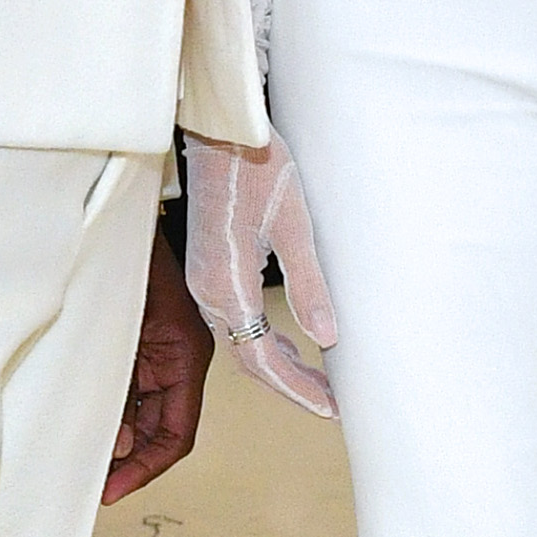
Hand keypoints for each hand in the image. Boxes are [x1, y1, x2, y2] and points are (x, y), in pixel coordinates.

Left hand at [101, 224, 211, 500]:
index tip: (111, 490)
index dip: (146, 469)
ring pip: (138, 415)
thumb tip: (117, 444)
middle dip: (126, 461)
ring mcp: (154, 355)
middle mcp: (175, 361)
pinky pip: (122, 392)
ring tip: (77, 459)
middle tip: (88, 484)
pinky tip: (76, 425)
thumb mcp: (119, 327)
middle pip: (158, 431)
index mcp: (185, 357)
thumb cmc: (125, 256)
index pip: (176, 434)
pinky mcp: (132, 346)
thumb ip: (121, 388)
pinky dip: (104, 413)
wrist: (114, 217)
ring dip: (111, 439)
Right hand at [179, 130, 338, 415]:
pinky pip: (234, 320)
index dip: (297, 389)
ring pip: (240, 341)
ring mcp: (203, 281)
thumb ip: (309, 284)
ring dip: (278, 366)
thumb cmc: (258, 163)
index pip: (260, 358)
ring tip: (320, 383)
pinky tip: (290, 343)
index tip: (331, 408)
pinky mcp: (208, 268)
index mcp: (225, 283)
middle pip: (248, 357)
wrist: (221, 127)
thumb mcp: (293, 222)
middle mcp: (206, 290)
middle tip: (333, 405)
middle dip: (291, 385)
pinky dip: (263, 340)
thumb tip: (328, 338)